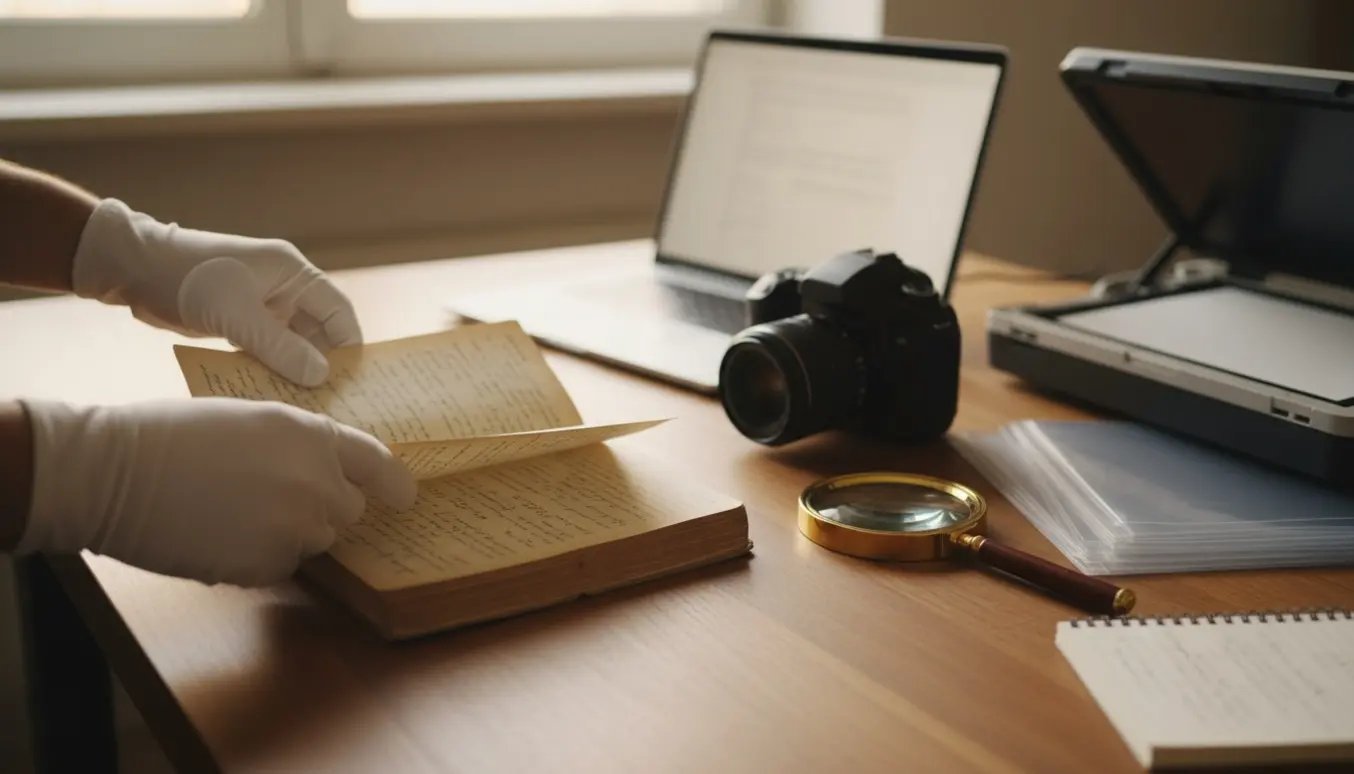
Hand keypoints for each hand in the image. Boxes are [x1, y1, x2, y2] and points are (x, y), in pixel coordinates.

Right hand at [16, 397, 417, 586]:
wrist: (116, 470)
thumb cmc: (174, 435)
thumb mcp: (252, 419)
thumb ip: (299, 446)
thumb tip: (327, 476)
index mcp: (313, 436)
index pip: (377, 464)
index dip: (394, 483)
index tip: (405, 498)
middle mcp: (316, 481)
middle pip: (348, 512)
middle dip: (321, 509)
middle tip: (269, 498)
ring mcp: (294, 526)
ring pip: (314, 542)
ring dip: (288, 535)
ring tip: (233, 512)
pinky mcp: (266, 564)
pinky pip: (280, 568)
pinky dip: (257, 560)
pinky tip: (218, 536)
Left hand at [71, 198, 357, 386]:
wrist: (133, 268)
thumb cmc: (189, 278)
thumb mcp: (236, 314)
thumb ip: (279, 346)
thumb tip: (321, 377)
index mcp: (293, 274)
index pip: (339, 312)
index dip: (349, 346)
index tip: (352, 382)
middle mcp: (284, 290)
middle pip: (319, 332)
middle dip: (324, 365)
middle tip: (329, 404)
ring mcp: (262, 307)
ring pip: (292, 345)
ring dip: (295, 372)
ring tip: (303, 407)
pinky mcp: (241, 323)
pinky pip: (267, 351)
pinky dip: (270, 371)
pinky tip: (271, 397)